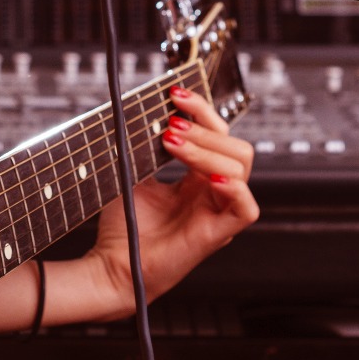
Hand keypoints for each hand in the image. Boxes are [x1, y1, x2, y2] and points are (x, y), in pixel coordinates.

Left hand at [86, 85, 258, 312]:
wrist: (112, 266)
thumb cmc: (124, 228)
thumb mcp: (135, 174)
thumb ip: (147, 146)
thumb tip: (151, 111)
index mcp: (198, 178)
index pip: (217, 134)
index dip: (201, 110)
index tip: (175, 94)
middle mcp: (212, 193)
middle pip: (236, 146)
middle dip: (205, 127)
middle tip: (171, 124)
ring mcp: (217, 212)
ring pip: (240, 167)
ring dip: (206, 149)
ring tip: (171, 143)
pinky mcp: (218, 235)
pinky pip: (246, 209)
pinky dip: (234, 188)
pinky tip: (208, 177)